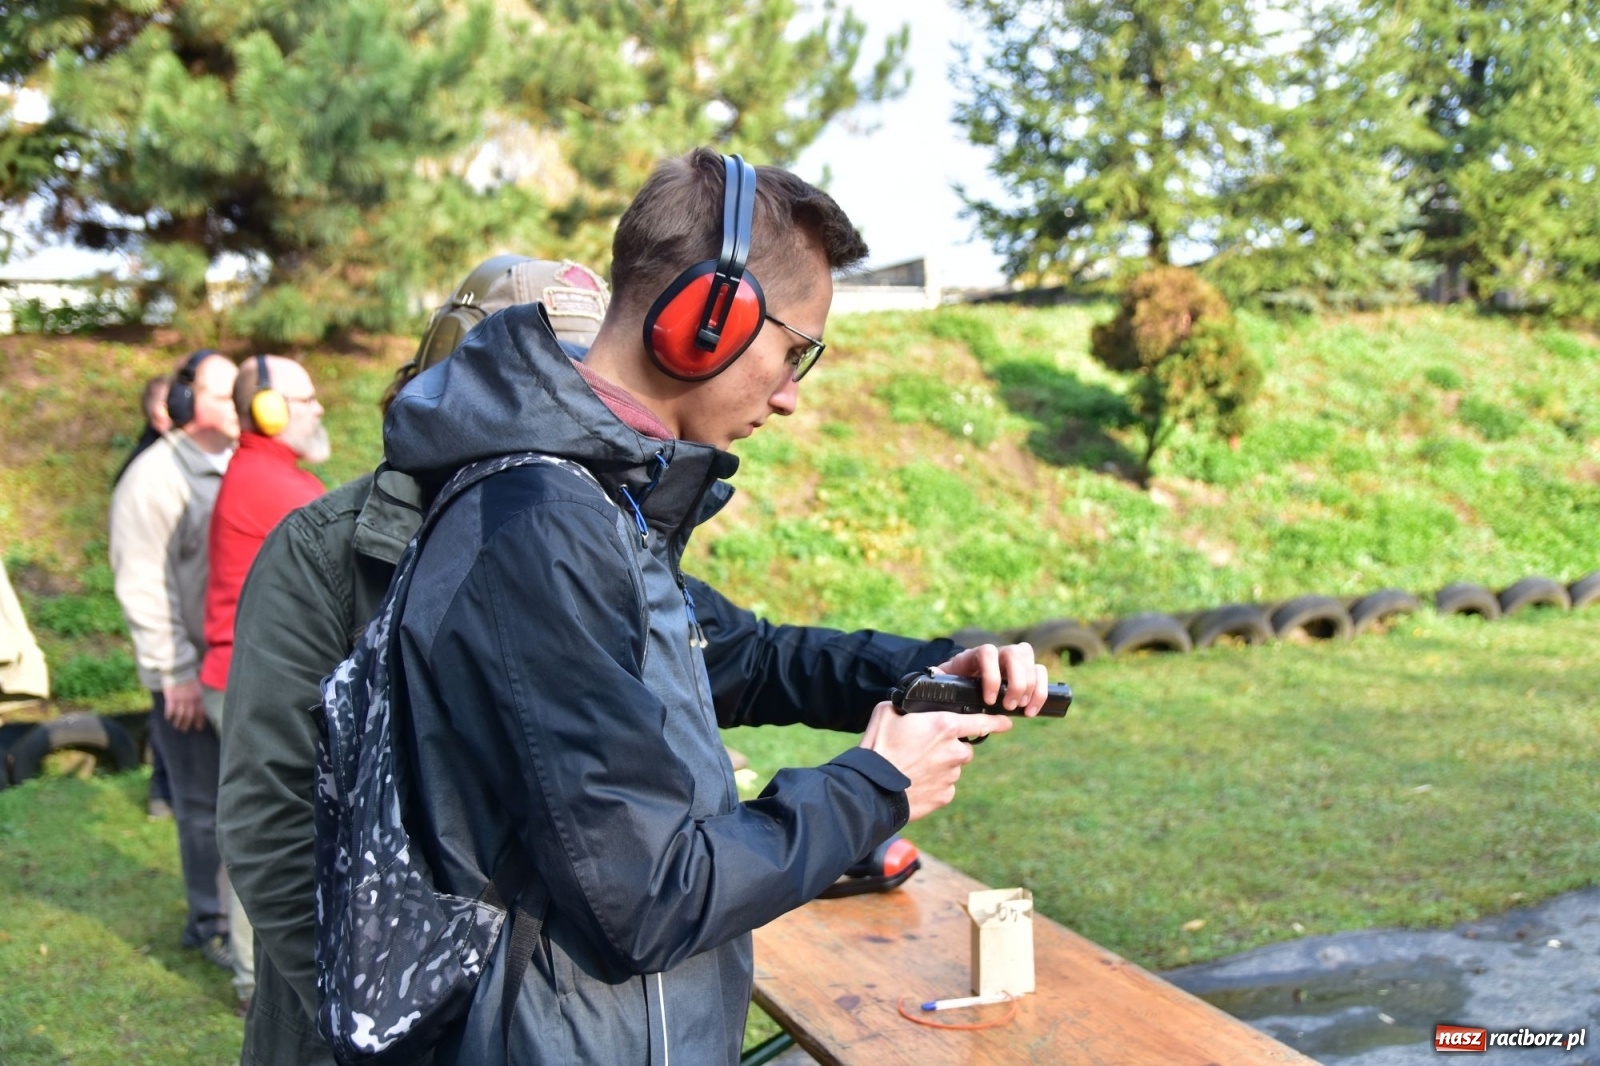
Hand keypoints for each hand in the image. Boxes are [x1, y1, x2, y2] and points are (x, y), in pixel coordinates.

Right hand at [163, 679, 205, 732]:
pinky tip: (168, 719)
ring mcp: (180, 699)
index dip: (199, 720)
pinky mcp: (171, 698)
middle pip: (189, 715)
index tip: (199, 728)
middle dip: (187, 724)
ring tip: (177, 726)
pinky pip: (170, 709)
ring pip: (180, 714)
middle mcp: (190, 699)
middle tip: (185, 730)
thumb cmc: (188, 678)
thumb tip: (197, 707)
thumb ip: (197, 697)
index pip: (200, 711)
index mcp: (198, 696)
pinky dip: (169, 715)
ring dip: (178, 722)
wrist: (178, 670)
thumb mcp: (197, 687)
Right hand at [859, 701, 1012, 821]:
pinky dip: (934, 784)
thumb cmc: (878, 748)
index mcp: (945, 726)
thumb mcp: (887, 713)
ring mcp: (952, 776)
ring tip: (914, 767)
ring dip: (940, 766)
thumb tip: (907, 706)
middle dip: (950, 748)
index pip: (981, 722)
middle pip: (964, 747)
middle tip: (924, 749)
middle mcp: (955, 751)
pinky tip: (915, 782)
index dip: (997, 721)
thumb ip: (905, 706)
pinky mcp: (945, 796)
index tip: (1007, 723)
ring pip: (953, 768)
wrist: (871, 788)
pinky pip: (945, 786)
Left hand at [933, 642, 1049, 715]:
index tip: (989, 700)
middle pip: (1014, 653)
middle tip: (1009, 706)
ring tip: (1022, 709)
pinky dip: (1041, 691)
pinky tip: (1032, 710)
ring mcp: (1012, 659)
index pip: (987, 653)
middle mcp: (996, 652)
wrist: (961, 685)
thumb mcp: (942, 683)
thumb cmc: (951, 685)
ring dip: (1031, 687)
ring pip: (1030, 659)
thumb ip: (939, 681)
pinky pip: (1041, 672)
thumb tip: (933, 680)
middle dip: (1016, 682)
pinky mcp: (1025, 671)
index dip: (991, 675)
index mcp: (973, 655)